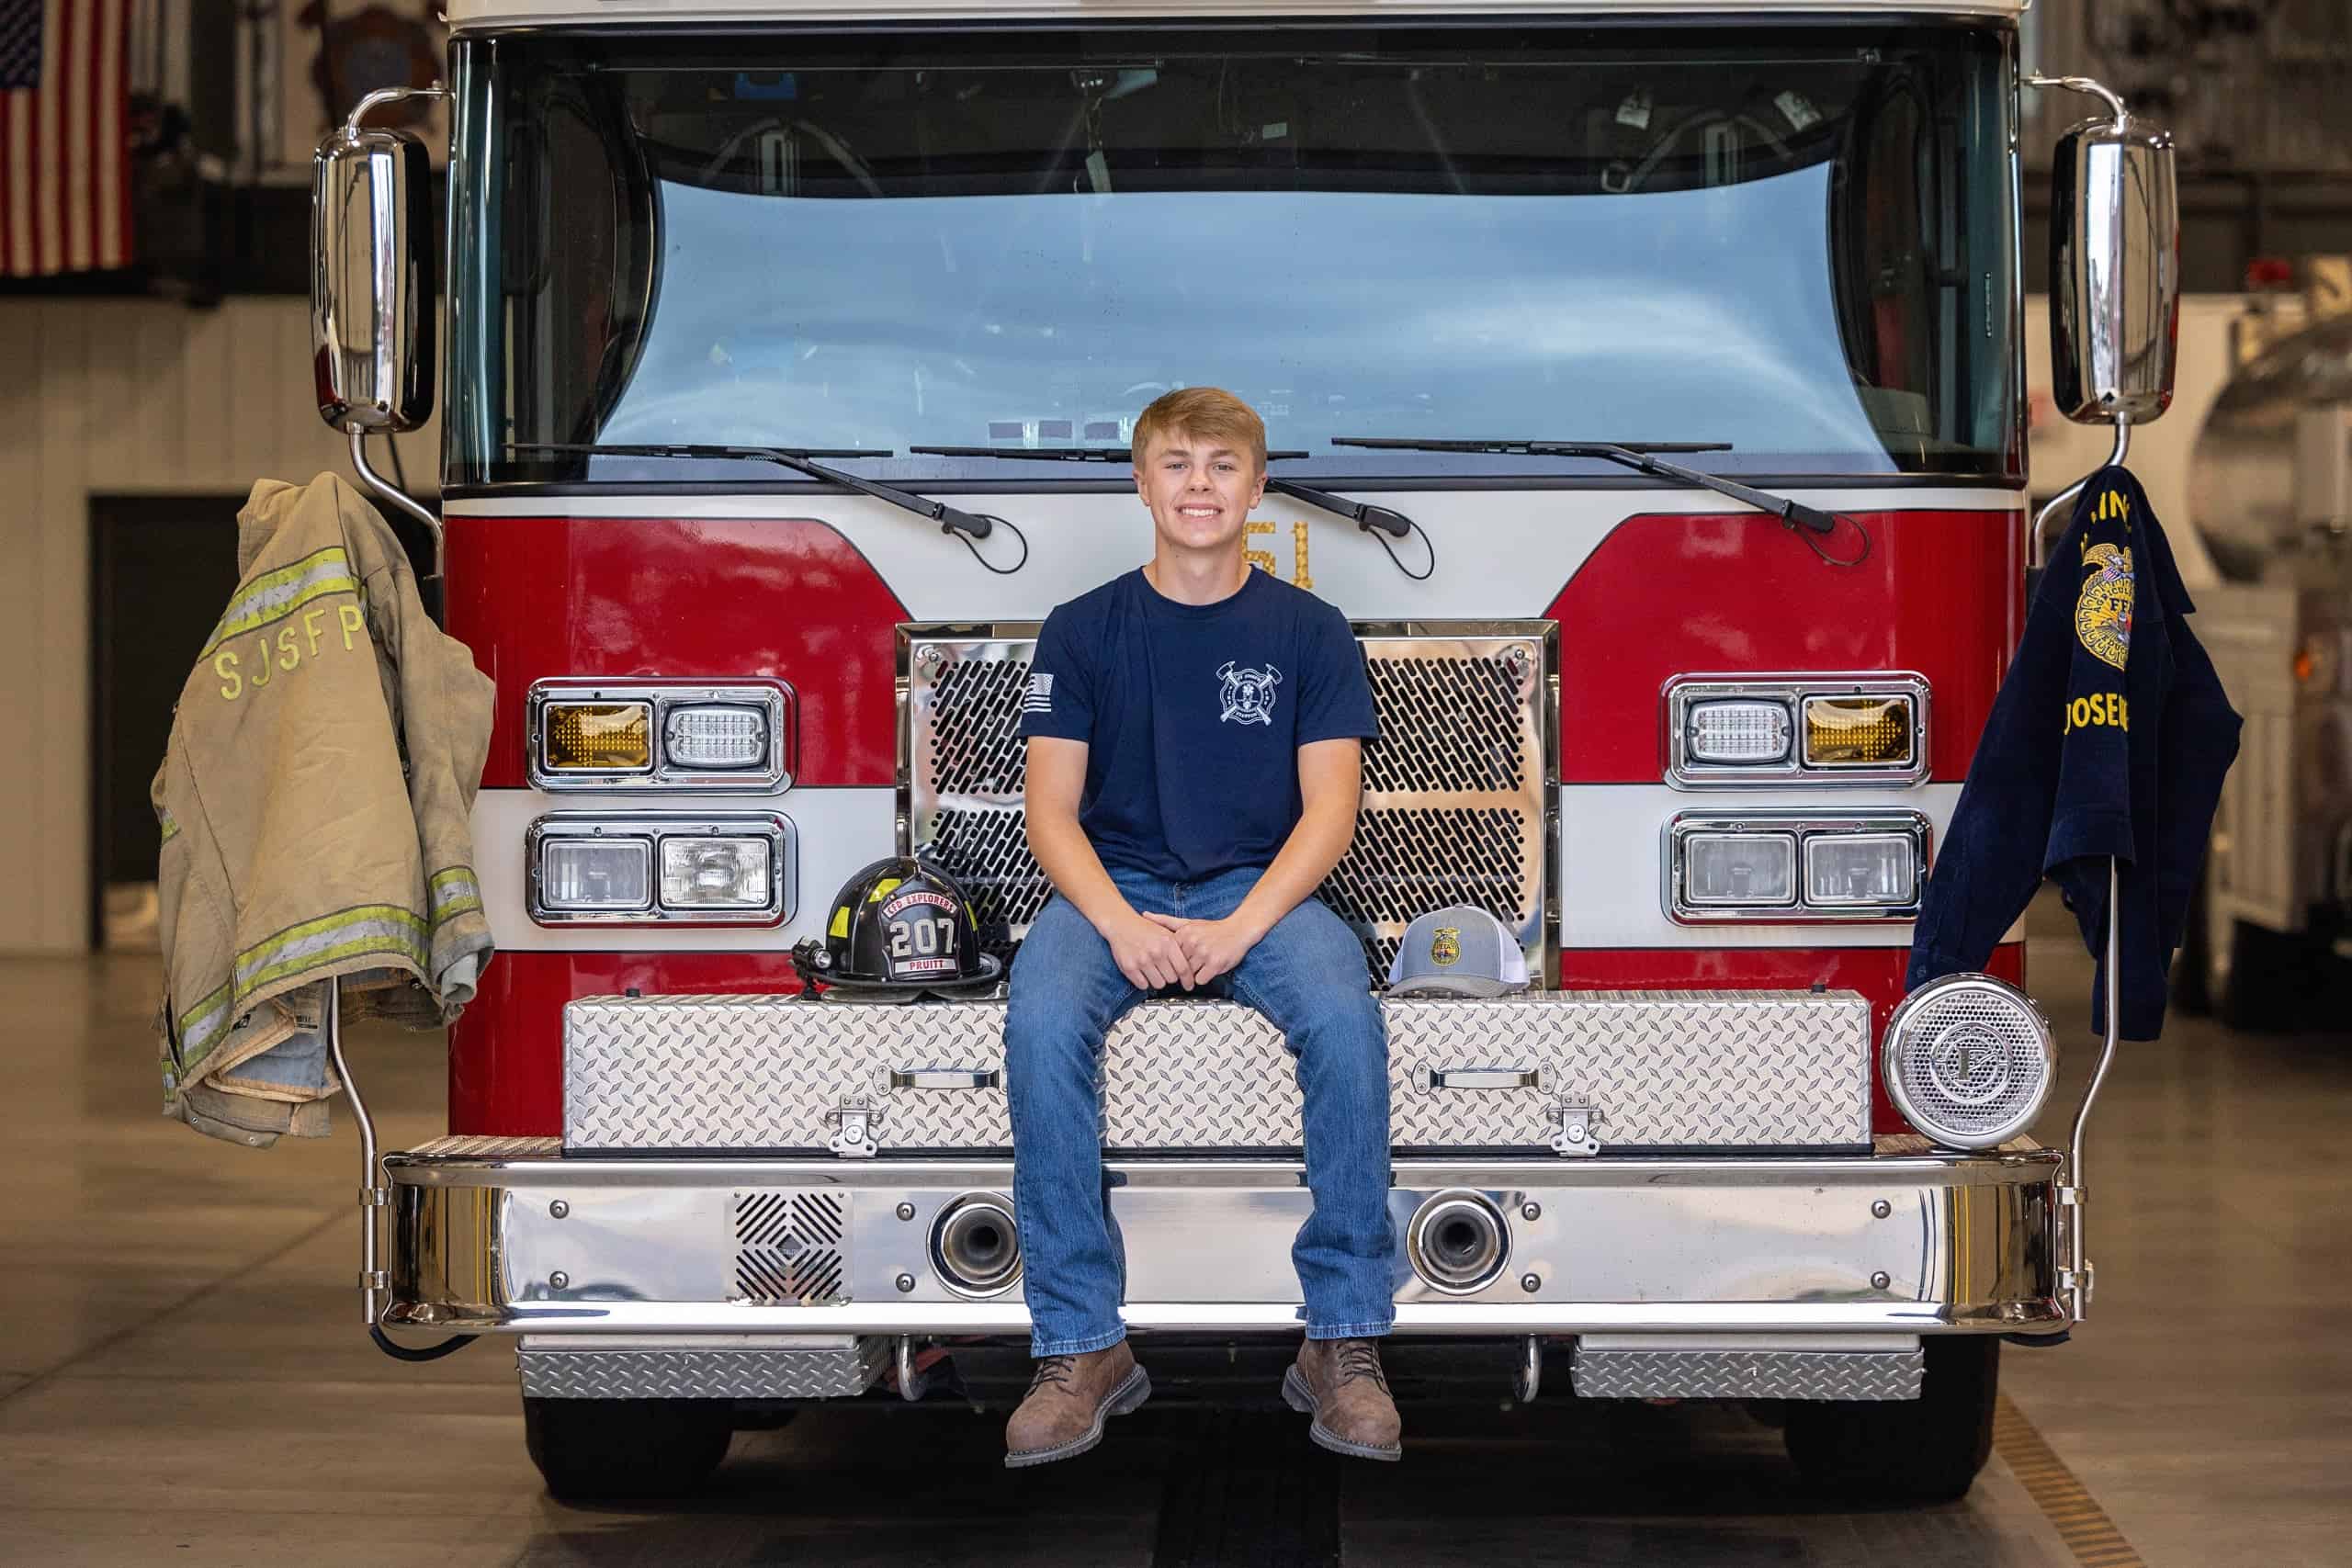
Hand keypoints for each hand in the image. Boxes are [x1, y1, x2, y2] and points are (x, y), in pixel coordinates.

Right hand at [1106, 910, 1195, 990]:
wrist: (1121, 923)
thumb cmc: (1144, 928)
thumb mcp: (1166, 932)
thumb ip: (1178, 948)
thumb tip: (1191, 966)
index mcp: (1168, 942)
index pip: (1183, 969)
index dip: (1188, 980)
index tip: (1189, 984)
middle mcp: (1156, 952)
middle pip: (1172, 979)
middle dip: (1171, 977)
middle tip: (1166, 971)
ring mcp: (1142, 960)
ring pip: (1159, 984)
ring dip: (1158, 980)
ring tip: (1154, 970)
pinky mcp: (1129, 967)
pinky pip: (1143, 985)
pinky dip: (1144, 981)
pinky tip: (1143, 972)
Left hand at [1140, 911, 1263, 987]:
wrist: (1239, 930)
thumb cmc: (1213, 929)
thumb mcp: (1188, 922)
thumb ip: (1165, 921)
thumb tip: (1145, 915)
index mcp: (1184, 933)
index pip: (1169, 955)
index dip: (1172, 960)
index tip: (1175, 960)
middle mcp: (1193, 942)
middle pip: (1178, 966)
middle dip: (1182, 968)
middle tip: (1191, 964)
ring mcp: (1204, 953)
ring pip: (1188, 974)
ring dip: (1194, 973)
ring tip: (1201, 964)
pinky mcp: (1215, 964)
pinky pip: (1200, 979)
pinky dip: (1204, 977)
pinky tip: (1208, 968)